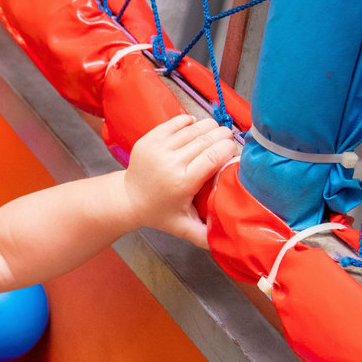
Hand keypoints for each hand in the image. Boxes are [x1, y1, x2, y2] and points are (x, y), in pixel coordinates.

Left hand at [123, 114, 237, 246]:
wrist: (128, 198)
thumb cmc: (159, 213)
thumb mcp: (183, 228)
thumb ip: (206, 235)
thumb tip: (229, 240)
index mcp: (183, 182)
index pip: (216, 154)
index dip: (230, 150)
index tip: (233, 155)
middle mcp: (170, 162)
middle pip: (209, 137)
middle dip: (224, 138)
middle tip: (226, 146)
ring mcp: (158, 147)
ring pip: (196, 126)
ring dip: (210, 129)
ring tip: (213, 139)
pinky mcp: (149, 137)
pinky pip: (178, 121)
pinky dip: (191, 123)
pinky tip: (195, 131)